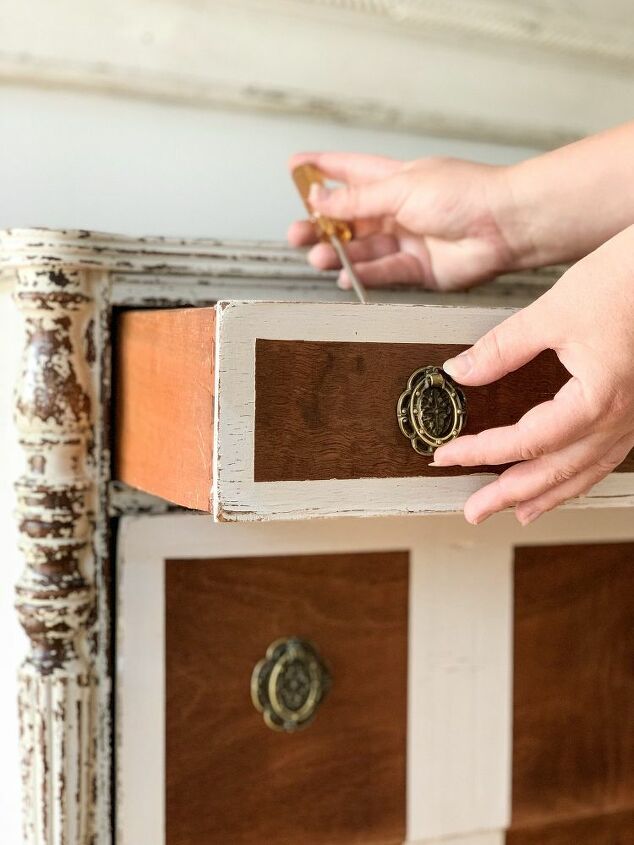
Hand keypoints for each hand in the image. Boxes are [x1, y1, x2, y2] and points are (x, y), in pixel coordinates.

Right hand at [287, 152, 522, 290]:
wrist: (503, 225)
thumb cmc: (466, 193)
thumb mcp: (401, 187)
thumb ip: (358, 199)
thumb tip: (320, 199)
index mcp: (396, 179)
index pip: (350, 171)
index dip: (322, 169)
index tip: (294, 167)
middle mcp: (400, 210)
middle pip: (350, 218)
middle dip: (321, 225)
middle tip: (297, 232)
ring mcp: (408, 240)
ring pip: (363, 249)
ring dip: (339, 253)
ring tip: (318, 256)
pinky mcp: (419, 269)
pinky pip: (385, 272)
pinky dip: (364, 274)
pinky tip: (346, 276)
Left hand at [432, 225, 633, 524]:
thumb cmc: (629, 280)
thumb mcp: (554, 312)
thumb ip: (502, 347)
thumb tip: (461, 371)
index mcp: (597, 400)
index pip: (525, 442)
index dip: (480, 452)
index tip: (447, 456)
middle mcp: (620, 420)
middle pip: (555, 473)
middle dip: (509, 495)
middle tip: (474, 510)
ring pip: (586, 474)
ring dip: (547, 495)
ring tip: (516, 512)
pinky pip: (606, 458)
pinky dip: (579, 476)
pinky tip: (567, 480)